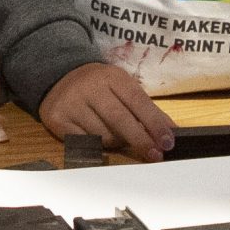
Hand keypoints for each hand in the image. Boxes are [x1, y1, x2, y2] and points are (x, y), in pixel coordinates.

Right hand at [39, 63, 174, 161]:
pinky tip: (97, 138)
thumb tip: (171, 132)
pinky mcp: (58, 119)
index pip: (138, 101)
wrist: (59, 75)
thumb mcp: (123, 88)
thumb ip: (147, 109)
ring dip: (116, 142)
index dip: (154, 123)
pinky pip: (84, 143)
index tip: (168, 142)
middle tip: (155, 154)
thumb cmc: (99, 86)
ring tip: (116, 135)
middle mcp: (91, 87)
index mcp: (112, 77)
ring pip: (103, 135)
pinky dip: (96, 146)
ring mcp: (72, 103)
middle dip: (140, 139)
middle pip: (120, 119)